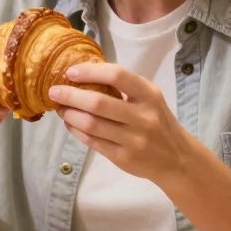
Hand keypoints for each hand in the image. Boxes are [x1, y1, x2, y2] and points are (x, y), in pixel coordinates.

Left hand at [49, 63, 198, 184]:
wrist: (177, 159)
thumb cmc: (158, 122)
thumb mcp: (149, 99)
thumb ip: (124, 87)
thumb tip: (84, 73)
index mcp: (149, 95)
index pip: (117, 76)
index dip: (90, 71)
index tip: (71, 72)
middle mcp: (143, 117)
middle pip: (98, 103)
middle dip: (70, 95)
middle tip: (54, 91)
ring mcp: (133, 140)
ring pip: (91, 124)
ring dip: (70, 114)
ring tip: (61, 108)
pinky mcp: (123, 158)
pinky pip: (92, 141)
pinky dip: (76, 131)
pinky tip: (70, 123)